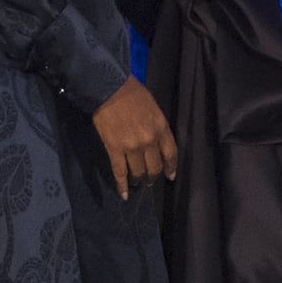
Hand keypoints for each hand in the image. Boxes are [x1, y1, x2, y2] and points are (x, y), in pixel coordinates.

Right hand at [92, 76, 175, 199]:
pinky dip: (122, 185)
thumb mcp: (153, 108)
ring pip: (138, 172)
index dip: (170, 167)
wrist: (110, 88)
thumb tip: (155, 139)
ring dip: (138, 180)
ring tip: (137, 184)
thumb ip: (157, 126)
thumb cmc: (132, 93)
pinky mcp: (115, 150)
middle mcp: (149, 141)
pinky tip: (124, 194)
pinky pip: (120, 172)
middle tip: (149, 180)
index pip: (171, 153)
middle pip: (154, 166)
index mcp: (161, 128)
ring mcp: (132, 147)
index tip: (170, 176)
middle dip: (153, 176)